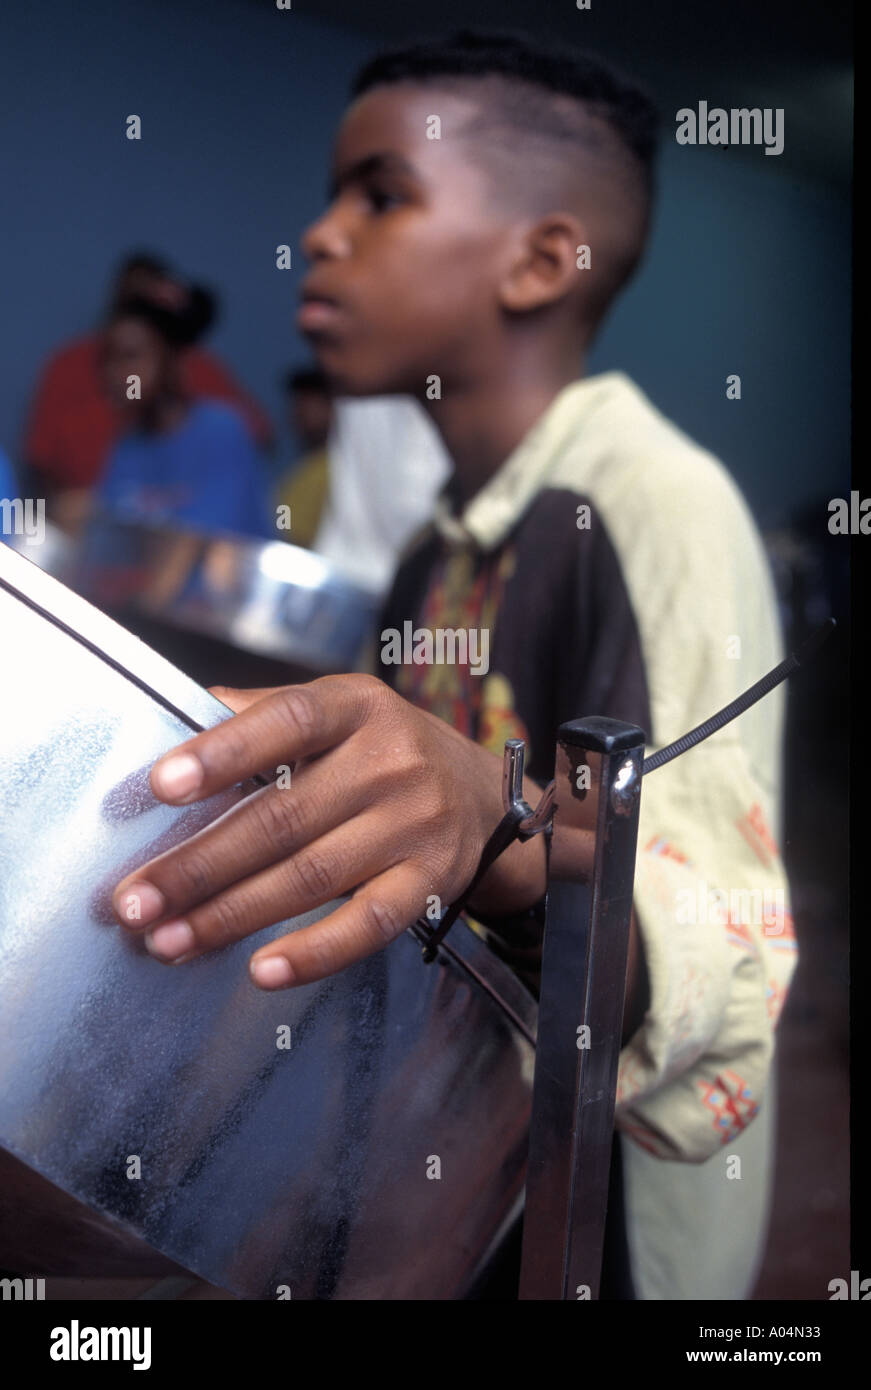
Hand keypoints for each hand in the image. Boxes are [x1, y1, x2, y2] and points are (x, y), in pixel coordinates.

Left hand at [111, 674, 546, 988]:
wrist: (484, 797)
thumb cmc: (383, 750)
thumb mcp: (339, 711)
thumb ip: (264, 713)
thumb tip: (175, 713)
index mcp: (355, 706)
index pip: (286, 719)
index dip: (223, 753)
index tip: (161, 787)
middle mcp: (391, 760)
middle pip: (282, 817)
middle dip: (199, 865)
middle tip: (135, 902)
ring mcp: (415, 823)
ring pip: (311, 877)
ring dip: (231, 916)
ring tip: (169, 940)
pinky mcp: (432, 882)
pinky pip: (367, 923)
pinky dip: (313, 952)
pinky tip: (260, 970)